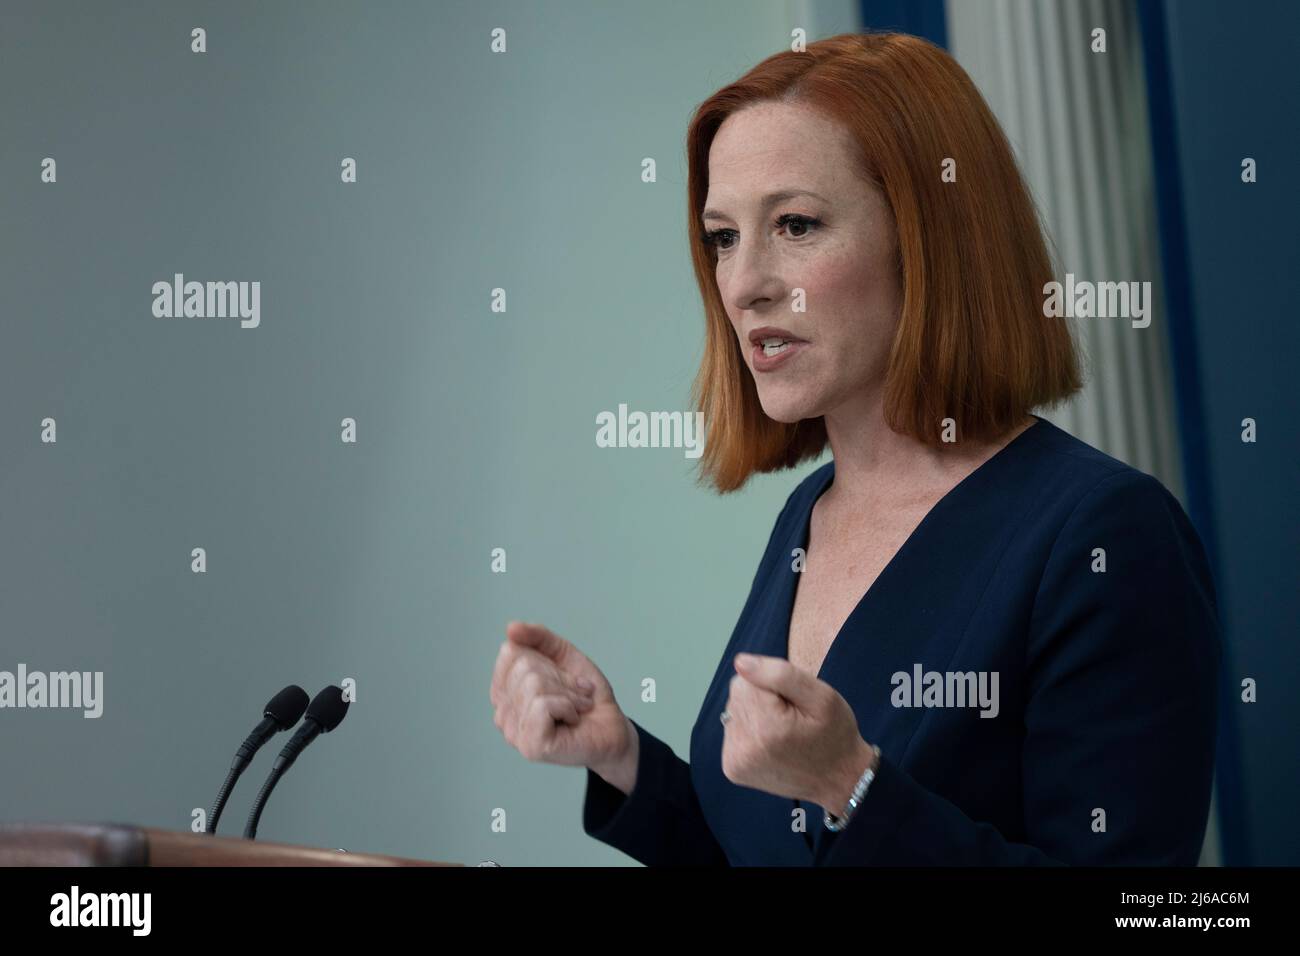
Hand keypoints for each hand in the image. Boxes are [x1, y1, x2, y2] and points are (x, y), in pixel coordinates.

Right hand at [490, 621, 633, 773]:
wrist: (614, 727)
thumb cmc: (586, 696)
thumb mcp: (562, 655)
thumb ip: (537, 637)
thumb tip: (511, 628)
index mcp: (504, 692)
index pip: (510, 652)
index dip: (545, 659)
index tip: (563, 678)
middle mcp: (502, 714)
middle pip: (523, 667)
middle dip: (560, 677)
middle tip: (575, 695)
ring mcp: (514, 733)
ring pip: (533, 684)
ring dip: (568, 693)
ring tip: (577, 708)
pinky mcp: (531, 745)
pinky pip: (543, 704)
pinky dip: (568, 706)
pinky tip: (573, 720)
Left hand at [721, 652, 876, 810]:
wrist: (837, 779)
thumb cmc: (833, 734)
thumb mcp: (821, 696)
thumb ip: (781, 673)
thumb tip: (740, 662)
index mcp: (766, 728)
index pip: (745, 680)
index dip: (771, 686)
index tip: (792, 704)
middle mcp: (744, 748)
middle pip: (738, 696)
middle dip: (762, 700)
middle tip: (790, 718)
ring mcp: (735, 762)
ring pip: (734, 713)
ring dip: (755, 715)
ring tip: (781, 733)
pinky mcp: (732, 769)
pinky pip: (734, 732)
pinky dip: (750, 732)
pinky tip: (771, 744)